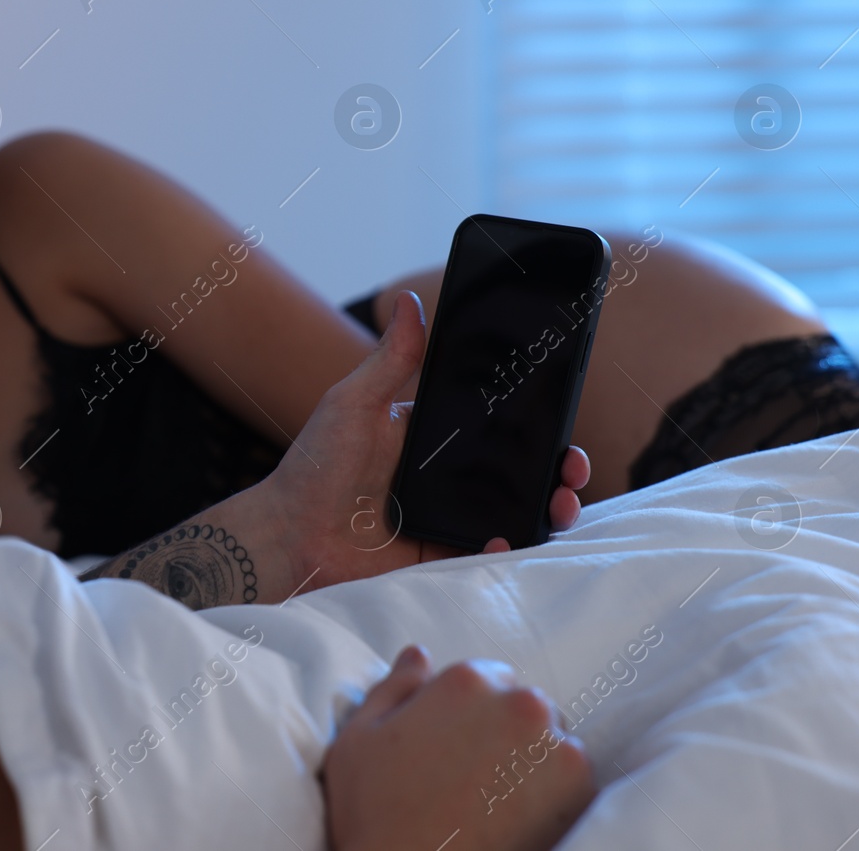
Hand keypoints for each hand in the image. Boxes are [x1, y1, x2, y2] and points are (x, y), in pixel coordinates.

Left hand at [81, 291, 589, 607]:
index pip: (500, 429)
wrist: (287, 533)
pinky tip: (505, 541)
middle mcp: (448, 479)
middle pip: (520, 474)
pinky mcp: (438, 558)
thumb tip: (408, 300)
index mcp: (434, 438)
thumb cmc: (313, 464)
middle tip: (571, 470)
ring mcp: (447, 520)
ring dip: (547, 511)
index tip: (562, 425)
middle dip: (557, 473)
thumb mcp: (354, 402)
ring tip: (560, 505)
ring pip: (514, 516)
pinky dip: (504, 551)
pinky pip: (483, 557)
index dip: (537, 428)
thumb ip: (391, 359)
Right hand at [324, 647, 595, 850]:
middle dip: (507, 733)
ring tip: (498, 802)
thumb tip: (417, 654)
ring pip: (554, 742)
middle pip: (525, 707)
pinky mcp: (579, 788)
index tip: (458, 749)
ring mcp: (553, 745)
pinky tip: (521, 818)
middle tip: (476, 779)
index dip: (472, 715)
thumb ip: (393, 687)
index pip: (489, 679)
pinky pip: (577, 779)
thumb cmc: (374, 814)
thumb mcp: (359, 738)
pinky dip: (557, 795)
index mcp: (465, 681)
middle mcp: (517, 702)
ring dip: (535, 763)